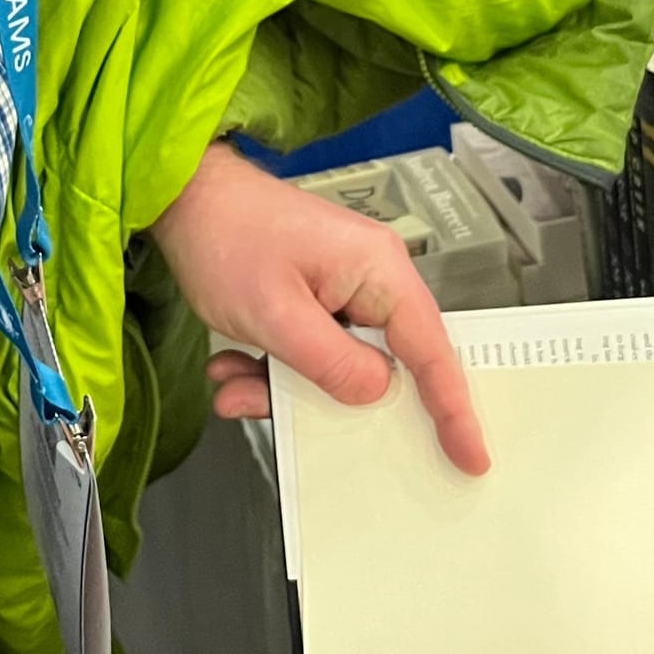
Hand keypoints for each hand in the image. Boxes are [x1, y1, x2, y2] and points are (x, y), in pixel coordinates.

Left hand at [150, 141, 487, 474]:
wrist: (183, 198)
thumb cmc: (226, 236)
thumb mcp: (276, 314)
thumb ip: (331, 362)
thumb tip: (376, 394)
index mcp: (379, 271)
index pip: (431, 350)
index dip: (453, 408)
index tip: (470, 455)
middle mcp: (370, 278)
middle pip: (384, 364)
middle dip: (333, 401)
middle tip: (300, 423)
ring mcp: (340, 288)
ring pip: (335, 366)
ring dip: (285, 386)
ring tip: (239, 387)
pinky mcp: (312, 298)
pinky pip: (308, 352)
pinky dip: (270, 369)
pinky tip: (231, 369)